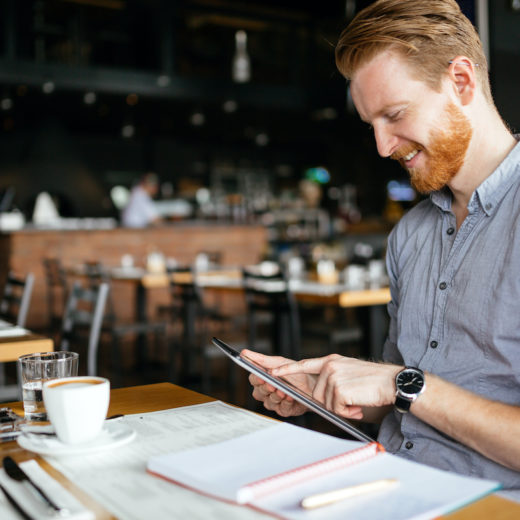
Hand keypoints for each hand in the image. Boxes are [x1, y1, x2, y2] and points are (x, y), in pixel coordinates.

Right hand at [241, 349, 314, 416]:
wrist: (312, 383)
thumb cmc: (293, 373)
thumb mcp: (278, 363)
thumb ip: (260, 359)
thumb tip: (244, 352)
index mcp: (262, 379)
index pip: (253, 380)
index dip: (256, 379)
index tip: (260, 376)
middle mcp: (266, 392)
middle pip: (259, 392)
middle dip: (266, 388)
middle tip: (271, 384)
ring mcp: (274, 402)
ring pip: (269, 402)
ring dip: (276, 396)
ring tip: (282, 391)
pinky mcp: (284, 410)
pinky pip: (281, 409)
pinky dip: (286, 403)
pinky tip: (289, 397)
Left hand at [272, 354, 400, 419]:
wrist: (394, 382)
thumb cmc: (373, 383)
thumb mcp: (348, 375)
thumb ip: (331, 381)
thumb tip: (318, 398)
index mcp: (330, 361)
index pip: (303, 364)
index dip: (286, 369)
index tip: (271, 371)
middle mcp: (329, 366)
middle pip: (316, 394)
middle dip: (332, 403)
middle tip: (351, 399)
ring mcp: (333, 376)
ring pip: (326, 404)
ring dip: (342, 408)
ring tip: (358, 399)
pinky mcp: (339, 388)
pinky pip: (336, 409)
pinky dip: (348, 412)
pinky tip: (359, 404)